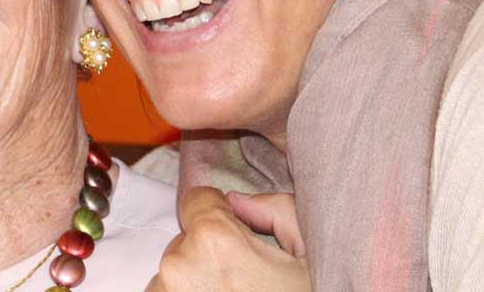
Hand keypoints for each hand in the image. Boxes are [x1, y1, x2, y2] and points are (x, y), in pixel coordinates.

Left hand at [146, 187, 310, 291]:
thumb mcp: (309, 255)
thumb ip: (277, 210)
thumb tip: (238, 201)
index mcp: (214, 239)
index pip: (196, 199)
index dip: (220, 213)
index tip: (237, 235)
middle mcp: (178, 266)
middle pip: (185, 241)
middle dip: (208, 255)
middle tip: (243, 282)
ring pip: (173, 276)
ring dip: (195, 285)